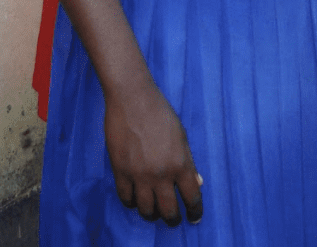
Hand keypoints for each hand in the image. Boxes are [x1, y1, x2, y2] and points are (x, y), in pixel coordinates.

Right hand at [104, 78, 203, 226]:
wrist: (132, 98)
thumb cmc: (160, 113)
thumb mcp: (181, 136)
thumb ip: (188, 161)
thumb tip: (196, 183)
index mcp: (180, 163)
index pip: (192, 197)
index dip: (195, 211)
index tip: (194, 218)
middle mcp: (161, 174)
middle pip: (168, 211)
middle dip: (173, 219)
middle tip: (173, 219)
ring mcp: (139, 175)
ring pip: (146, 210)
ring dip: (151, 214)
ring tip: (153, 210)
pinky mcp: (120, 171)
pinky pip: (126, 199)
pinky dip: (131, 203)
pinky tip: (135, 199)